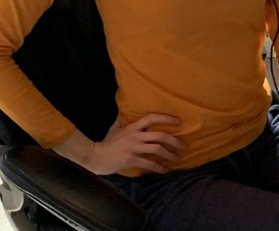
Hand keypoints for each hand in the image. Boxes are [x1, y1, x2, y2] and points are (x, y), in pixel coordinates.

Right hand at [56, 113, 185, 174]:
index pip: (152, 118)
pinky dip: (159, 168)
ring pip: (157, 149)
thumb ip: (123, 119)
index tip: (178, 122)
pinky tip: (165, 170)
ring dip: (170, 155)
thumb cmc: (106, 143)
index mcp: (133, 127)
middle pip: (160, 135)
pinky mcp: (130, 160)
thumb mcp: (115, 127)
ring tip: (177, 159)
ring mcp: (133, 148)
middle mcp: (135, 136)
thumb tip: (125, 108)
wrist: (95, 156)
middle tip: (183, 146)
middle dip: (174, 141)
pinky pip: (149, 164)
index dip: (166, 118)